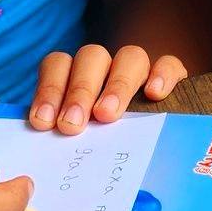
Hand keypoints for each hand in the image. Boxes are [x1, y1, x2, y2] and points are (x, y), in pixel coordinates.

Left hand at [28, 43, 189, 133]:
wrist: (149, 148)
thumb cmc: (98, 145)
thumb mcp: (77, 140)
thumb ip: (62, 137)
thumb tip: (41, 153)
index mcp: (76, 75)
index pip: (59, 64)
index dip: (49, 90)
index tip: (43, 122)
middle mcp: (106, 67)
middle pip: (92, 58)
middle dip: (79, 91)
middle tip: (72, 125)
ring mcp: (139, 70)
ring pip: (130, 57)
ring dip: (117, 85)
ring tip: (107, 116)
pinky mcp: (170, 76)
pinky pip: (169, 64)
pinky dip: (161, 74)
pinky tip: (153, 94)